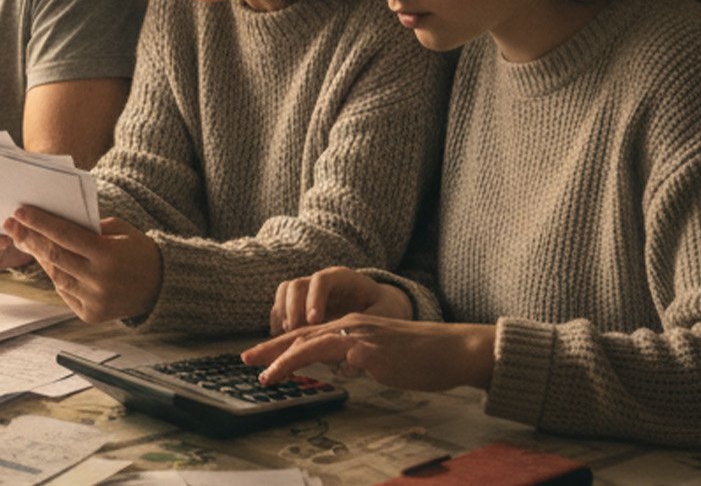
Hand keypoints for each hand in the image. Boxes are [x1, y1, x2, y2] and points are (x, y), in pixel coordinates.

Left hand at [4, 207, 160, 323]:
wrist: (162, 287)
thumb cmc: (138, 252)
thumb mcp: (119, 230)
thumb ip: (88, 228)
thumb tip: (52, 223)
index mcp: (107, 255)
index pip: (64, 235)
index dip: (39, 223)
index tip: (20, 212)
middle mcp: (98, 280)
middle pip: (54, 256)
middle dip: (29, 239)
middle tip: (12, 226)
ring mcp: (94, 300)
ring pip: (56, 276)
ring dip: (40, 258)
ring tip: (27, 242)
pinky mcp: (90, 315)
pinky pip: (64, 292)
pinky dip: (57, 277)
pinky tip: (51, 264)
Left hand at [241, 314, 495, 392]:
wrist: (453, 349)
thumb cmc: (422, 355)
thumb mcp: (381, 354)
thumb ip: (357, 356)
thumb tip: (341, 366)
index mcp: (352, 325)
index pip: (309, 333)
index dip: (281, 344)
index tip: (260, 356)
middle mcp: (351, 325)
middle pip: (301, 334)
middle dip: (271, 348)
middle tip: (247, 360)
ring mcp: (361, 336)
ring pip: (311, 343)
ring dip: (284, 360)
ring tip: (265, 376)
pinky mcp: (372, 351)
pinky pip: (337, 356)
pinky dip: (315, 362)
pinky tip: (301, 375)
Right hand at [270, 266, 412, 334]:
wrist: (379, 305)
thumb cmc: (384, 309)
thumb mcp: (386, 314)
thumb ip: (373, 326)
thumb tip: (355, 351)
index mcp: (342, 279)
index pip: (322, 280)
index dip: (314, 298)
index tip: (314, 320)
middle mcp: (320, 282)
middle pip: (296, 285)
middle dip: (292, 308)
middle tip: (294, 331)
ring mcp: (308, 292)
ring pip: (284, 293)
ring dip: (281, 314)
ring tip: (286, 336)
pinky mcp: (301, 306)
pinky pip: (281, 308)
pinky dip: (277, 322)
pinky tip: (281, 340)